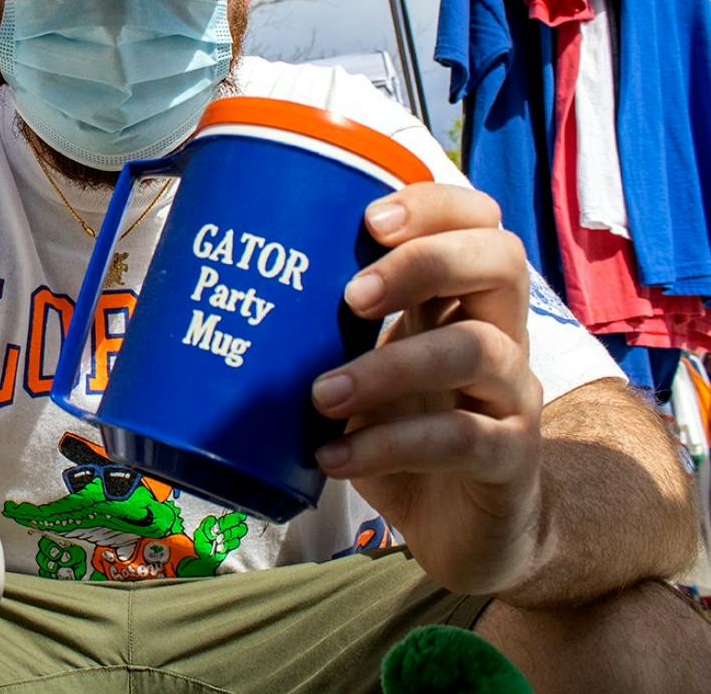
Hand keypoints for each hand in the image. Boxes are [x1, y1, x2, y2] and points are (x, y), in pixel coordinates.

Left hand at [310, 183, 544, 595]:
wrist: (460, 528)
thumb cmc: (401, 431)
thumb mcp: (363, 368)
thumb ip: (326, 330)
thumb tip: (220, 292)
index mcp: (462, 300)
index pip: (477, 221)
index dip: (434, 205)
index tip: (370, 218)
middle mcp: (500, 334)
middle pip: (501, 261)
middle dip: (424, 263)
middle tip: (353, 295)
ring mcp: (512, 395)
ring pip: (476, 350)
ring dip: (390, 366)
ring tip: (321, 394)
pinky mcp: (509, 459)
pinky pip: (459, 438)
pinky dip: (387, 445)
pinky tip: (332, 456)